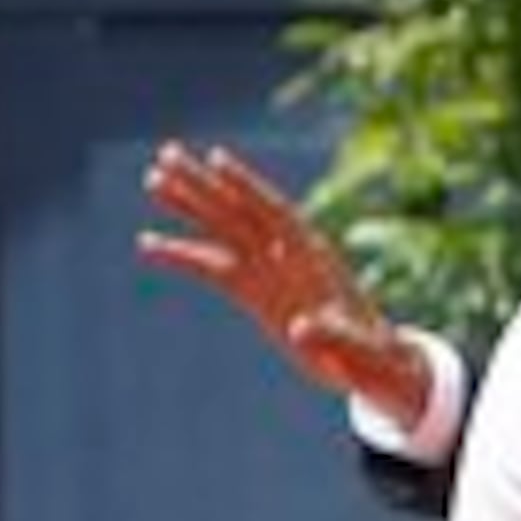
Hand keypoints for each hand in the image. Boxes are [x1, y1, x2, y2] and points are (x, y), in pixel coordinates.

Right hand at [136, 141, 434, 428]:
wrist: (373, 367)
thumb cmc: (373, 357)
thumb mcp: (359, 351)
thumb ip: (335, 337)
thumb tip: (302, 328)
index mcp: (316, 260)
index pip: (277, 214)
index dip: (248, 187)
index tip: (216, 159)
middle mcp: (288, 257)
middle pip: (242, 212)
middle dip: (206, 184)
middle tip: (166, 154)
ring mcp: (269, 271)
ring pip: (223, 230)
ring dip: (189, 206)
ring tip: (152, 180)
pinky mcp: (255, 292)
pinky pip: (212, 267)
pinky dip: (182, 254)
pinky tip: (147, 243)